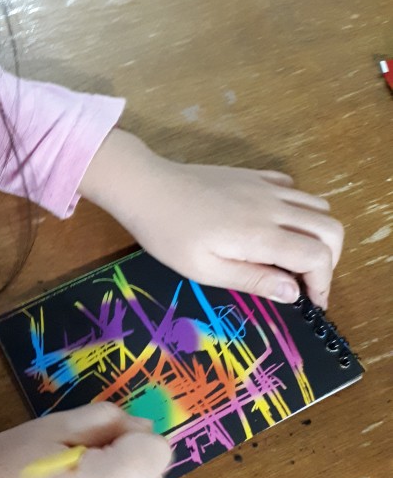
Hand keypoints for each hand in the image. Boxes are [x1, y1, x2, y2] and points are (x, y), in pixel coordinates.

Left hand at [79, 129, 343, 308]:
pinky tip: (276, 225)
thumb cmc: (168, 234)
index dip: (323, 283)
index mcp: (261, 235)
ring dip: (317, 233)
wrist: (145, 186)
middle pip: (331, 228)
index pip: (318, 257)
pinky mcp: (253, 175)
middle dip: (330, 259)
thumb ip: (253, 280)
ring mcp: (265, 186)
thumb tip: (294, 293)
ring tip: (294, 255)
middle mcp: (272, 207)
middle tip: (306, 280)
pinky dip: (300, 208)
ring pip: (318, 205)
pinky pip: (294, 188)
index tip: (310, 302)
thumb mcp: (205, 269)